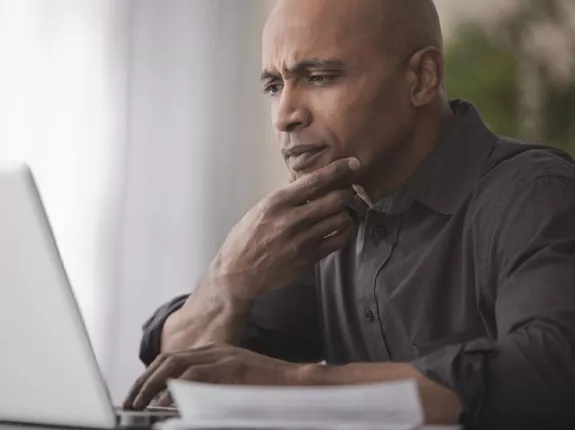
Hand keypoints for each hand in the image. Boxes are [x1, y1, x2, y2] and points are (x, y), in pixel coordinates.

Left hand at [123, 343, 306, 409]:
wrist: (294, 382)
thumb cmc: (266, 387)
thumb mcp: (231, 383)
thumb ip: (206, 386)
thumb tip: (177, 401)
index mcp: (212, 352)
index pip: (171, 359)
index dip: (149, 376)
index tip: (137, 394)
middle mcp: (213, 350)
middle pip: (167, 359)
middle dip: (144, 381)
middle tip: (130, 401)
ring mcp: (221, 356)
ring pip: (175, 364)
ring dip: (153, 384)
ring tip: (139, 403)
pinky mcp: (230, 367)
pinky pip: (195, 375)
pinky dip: (176, 388)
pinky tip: (164, 402)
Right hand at [206, 157, 359, 300]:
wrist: (240, 272)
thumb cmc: (247, 237)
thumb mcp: (261, 208)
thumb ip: (285, 194)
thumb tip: (305, 178)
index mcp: (278, 202)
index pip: (315, 181)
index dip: (338, 170)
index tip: (353, 163)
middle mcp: (293, 220)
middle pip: (335, 199)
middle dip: (346, 192)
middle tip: (346, 191)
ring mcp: (304, 240)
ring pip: (342, 219)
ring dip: (347, 212)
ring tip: (343, 210)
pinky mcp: (310, 258)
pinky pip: (340, 240)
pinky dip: (347, 231)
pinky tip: (343, 227)